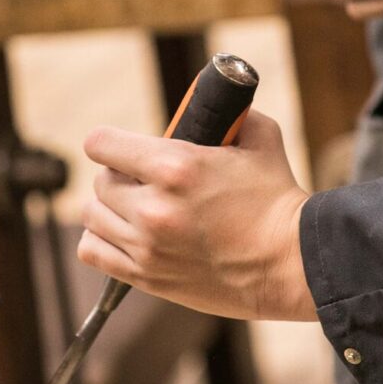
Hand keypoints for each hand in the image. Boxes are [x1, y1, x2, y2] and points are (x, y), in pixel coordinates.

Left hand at [79, 111, 315, 321]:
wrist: (289, 263)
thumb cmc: (277, 199)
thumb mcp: (260, 139)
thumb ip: (231, 116)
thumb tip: (214, 106)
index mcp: (175, 166)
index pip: (102, 144)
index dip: (109, 142)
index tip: (119, 148)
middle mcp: (153, 206)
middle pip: (101, 181)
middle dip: (119, 175)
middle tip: (143, 180)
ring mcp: (147, 245)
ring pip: (92, 216)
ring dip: (110, 208)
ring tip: (135, 208)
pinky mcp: (147, 277)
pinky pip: (93, 251)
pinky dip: (101, 240)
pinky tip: (125, 234)